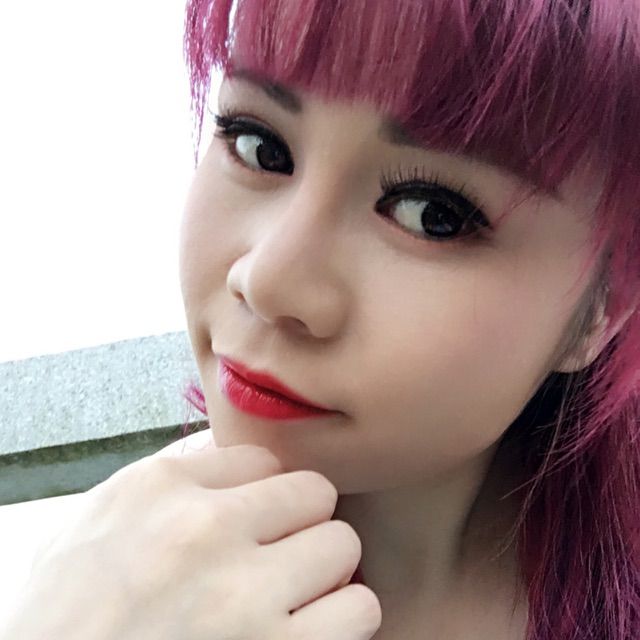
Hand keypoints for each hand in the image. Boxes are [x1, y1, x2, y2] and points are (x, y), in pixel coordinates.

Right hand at [0, 433, 381, 639]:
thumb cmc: (63, 620)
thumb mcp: (93, 525)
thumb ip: (164, 480)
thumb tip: (229, 453)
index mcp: (159, 489)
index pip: (261, 459)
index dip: (262, 492)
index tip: (252, 520)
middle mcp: (204, 529)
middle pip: (312, 492)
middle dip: (302, 522)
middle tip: (282, 553)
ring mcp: (244, 596)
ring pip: (341, 544)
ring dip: (325, 571)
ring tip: (298, 594)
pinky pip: (358, 610)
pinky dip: (343, 618)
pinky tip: (311, 630)